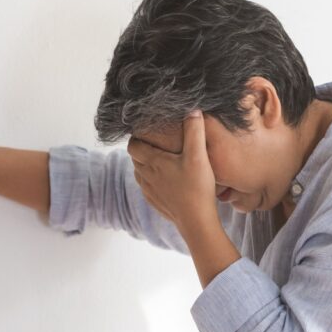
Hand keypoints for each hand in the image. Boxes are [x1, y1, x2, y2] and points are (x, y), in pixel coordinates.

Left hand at [127, 109, 215, 227]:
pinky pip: (147, 187)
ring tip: (162, 160)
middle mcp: (145, 176)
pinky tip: (166, 180)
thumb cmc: (197, 187)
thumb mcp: (198, 156)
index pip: (133, 145)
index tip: (148, 131)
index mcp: (152, 162)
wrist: (196, 220)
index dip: (137, 137)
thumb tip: (192, 110)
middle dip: (142, 149)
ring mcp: (149, 191)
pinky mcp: (154, 202)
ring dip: (146, 165)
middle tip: (156, 142)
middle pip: (135, 158)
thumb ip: (194, 131)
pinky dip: (152, 180)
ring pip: (140, 173)